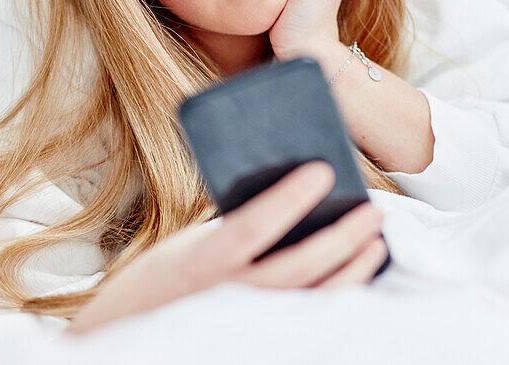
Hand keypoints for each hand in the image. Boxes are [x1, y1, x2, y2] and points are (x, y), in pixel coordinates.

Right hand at [64, 161, 387, 336]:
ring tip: (376, 241)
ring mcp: (246, 323)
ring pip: (313, 299)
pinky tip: (360, 273)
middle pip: (298, 266)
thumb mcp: (188, 244)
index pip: (251, 228)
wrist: (132, 332)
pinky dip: (339, 294)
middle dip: (343, 237)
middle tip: (374, 210)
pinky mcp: (261, 338)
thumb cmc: (162, 278)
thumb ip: (233, 224)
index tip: (324, 170)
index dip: (289, 199)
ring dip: (353, 269)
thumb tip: (291, 196)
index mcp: (201, 262)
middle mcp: (226, 297)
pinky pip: (309, 316)